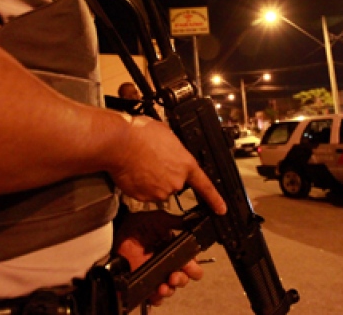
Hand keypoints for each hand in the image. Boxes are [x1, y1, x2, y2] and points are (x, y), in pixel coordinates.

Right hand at [110, 116, 226, 214]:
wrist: (121, 143)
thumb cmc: (142, 134)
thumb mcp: (167, 135)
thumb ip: (174, 150)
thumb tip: (169, 152)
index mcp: (186, 165)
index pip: (205, 186)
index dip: (214, 199)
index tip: (221, 209)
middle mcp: (176, 181)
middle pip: (174, 183)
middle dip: (165, 174)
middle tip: (153, 160)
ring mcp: (160, 191)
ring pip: (158, 189)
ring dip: (152, 180)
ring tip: (141, 163)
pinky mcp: (144, 197)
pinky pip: (144, 193)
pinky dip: (140, 185)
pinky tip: (134, 171)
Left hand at [114, 211, 202, 306]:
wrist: (120, 233)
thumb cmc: (140, 225)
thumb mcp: (160, 219)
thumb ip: (178, 222)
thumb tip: (194, 222)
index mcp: (176, 251)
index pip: (193, 264)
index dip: (193, 267)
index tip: (188, 265)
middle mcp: (170, 265)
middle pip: (184, 279)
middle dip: (182, 279)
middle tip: (173, 276)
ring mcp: (157, 275)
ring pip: (172, 289)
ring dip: (170, 290)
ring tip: (163, 286)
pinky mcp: (146, 284)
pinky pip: (155, 298)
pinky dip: (157, 298)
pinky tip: (155, 292)